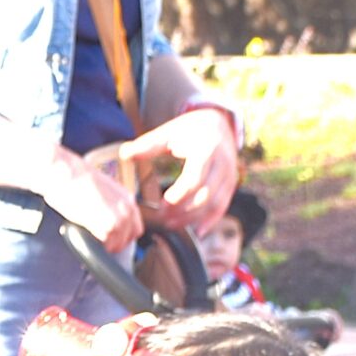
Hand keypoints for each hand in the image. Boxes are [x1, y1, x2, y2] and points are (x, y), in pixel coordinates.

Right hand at [38, 145, 141, 252]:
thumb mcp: (100, 190)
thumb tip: (104, 217)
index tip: (112, 238)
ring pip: (118, 243)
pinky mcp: (109, 224)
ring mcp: (120, 217)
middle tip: (102, 244)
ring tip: (93, 240)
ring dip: (106, 245)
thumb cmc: (75, 179)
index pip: (135, 226)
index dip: (123, 236)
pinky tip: (89, 237)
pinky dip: (98, 246)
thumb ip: (109, 204)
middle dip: (116, 244)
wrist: (66, 174)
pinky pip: (107, 245)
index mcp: (126, 197)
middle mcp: (127, 207)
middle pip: (129, 238)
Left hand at [112, 103, 241, 231]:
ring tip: (171, 224)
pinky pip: (223, 206)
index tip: (162, 205)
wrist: (219, 124)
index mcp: (206, 149)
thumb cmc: (189, 129)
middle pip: (205, 195)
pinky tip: (197, 232)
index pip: (194, 179)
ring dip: (193, 218)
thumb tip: (124, 154)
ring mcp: (229, 175)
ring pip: (214, 204)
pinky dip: (210, 221)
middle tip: (163, 219)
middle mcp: (222, 163)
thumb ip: (148, 145)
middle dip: (184, 211)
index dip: (179, 196)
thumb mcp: (169, 132)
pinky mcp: (231, 185)